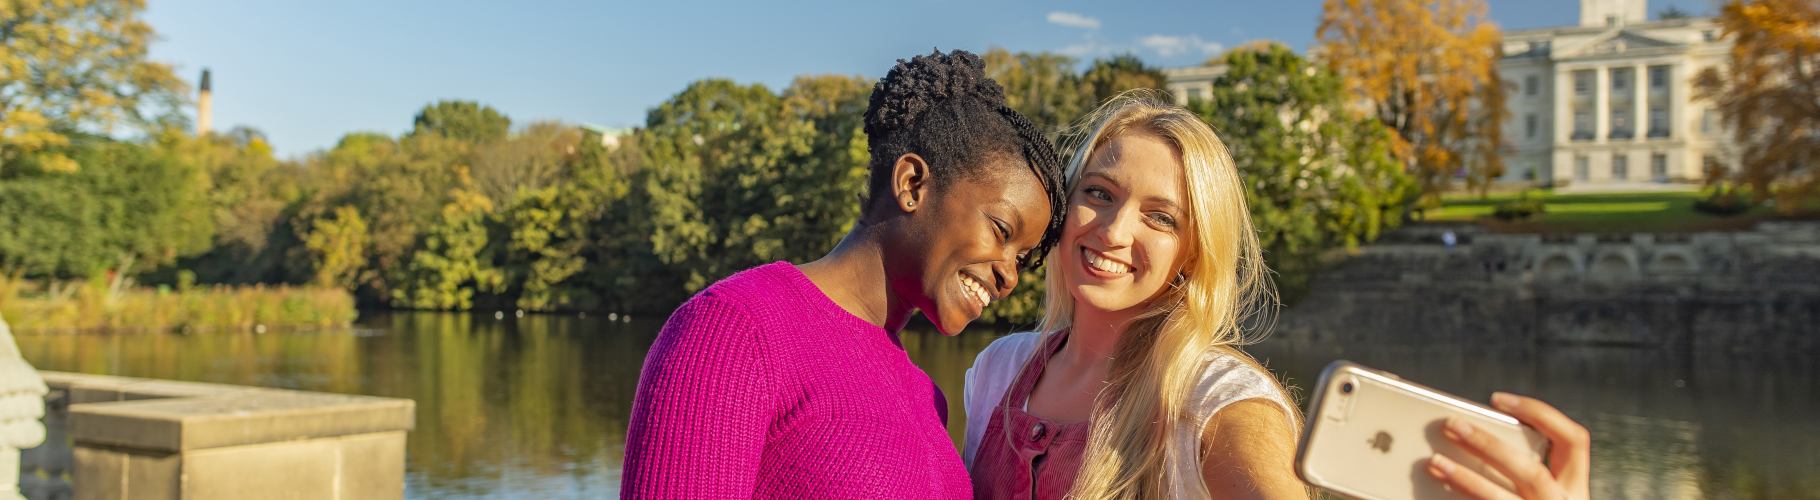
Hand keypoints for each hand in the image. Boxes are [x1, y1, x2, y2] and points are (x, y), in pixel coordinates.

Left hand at [1426, 392, 1589, 499]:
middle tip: (1451, 425)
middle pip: (1531, 471)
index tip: (1498, 400)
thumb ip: (1521, 473)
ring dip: (1466, 479)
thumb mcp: (1545, 496)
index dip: (1540, 413)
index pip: (1573, 440)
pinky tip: (1435, 496)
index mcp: (1574, 490)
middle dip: (1488, 445)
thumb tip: (1469, 439)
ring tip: (1434, 462)